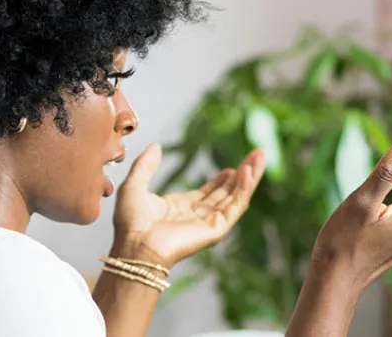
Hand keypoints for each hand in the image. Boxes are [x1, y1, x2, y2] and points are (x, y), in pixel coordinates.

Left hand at [111, 143, 265, 267]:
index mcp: (181, 208)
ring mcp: (209, 223)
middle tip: (257, 155)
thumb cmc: (131, 224)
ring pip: (236, 196)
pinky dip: (244, 188)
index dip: (222, 180)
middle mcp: (198, 215)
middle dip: (243, 173)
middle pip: (228, 192)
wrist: (136, 246)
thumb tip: (155, 145)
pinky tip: (247, 172)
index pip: (209, 192)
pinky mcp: (216, 229)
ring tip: (260, 156)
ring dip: (250, 176)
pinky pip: (235, 206)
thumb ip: (145, 166)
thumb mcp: (134, 186)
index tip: (232, 168)